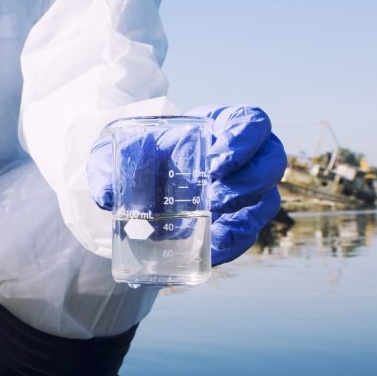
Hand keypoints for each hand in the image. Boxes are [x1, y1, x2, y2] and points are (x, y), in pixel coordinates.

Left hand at [88, 104, 286, 264]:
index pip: (254, 124)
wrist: (141, 178)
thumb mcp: (121, 149)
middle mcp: (248, 156)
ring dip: (243, 217)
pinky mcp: (239, 221)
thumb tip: (105, 196)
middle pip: (271, 165)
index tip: (217, 162)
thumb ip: (109, 163)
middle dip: (248, 184)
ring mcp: (248, 190)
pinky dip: (232, 244)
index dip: (245, 142)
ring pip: (265, 203)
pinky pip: (248, 235)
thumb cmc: (143, 151)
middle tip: (215, 197)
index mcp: (226, 125)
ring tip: (211, 227)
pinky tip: (211, 252)